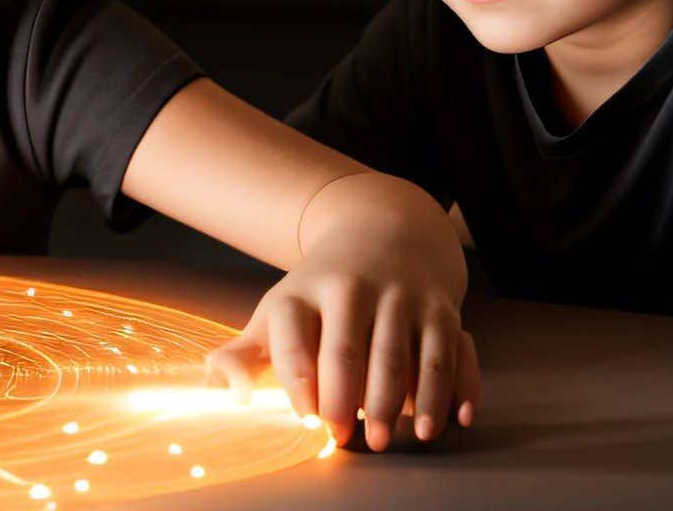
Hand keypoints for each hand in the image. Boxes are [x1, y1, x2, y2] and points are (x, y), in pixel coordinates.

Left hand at [209, 183, 480, 450]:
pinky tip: (448, 421)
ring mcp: (401, 297)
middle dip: (346, 402)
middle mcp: (353, 288)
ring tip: (386, 439)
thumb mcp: (279, 311)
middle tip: (345, 440)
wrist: (383, 232)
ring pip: (400, 357)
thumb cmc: (322, 291)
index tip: (307, 417)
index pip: (295, 340)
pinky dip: (451, 391)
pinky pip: (447, 355)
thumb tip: (222, 394)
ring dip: (396, 405)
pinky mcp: (441, 309)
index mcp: (304, 291)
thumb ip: (243, 355)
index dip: (299, 384)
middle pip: (348, 352)